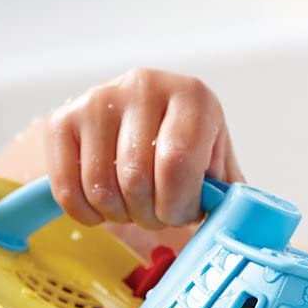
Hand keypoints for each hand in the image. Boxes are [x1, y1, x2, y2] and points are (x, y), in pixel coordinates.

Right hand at [45, 69, 243, 230]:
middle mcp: (146, 86)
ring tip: (133, 206)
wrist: (135, 124)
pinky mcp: (62, 119)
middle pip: (137, 179)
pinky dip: (86, 213)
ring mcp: (99, 98)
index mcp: (193, 97)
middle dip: (150, 215)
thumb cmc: (185, 152)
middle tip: (156, 213)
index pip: (178, 164)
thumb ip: (230, 194)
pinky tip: (103, 206)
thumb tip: (245, 222)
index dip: (178, 205)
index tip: (181, 214)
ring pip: (101, 188)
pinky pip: (67, 188)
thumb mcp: (216, 166)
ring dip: (119, 215)